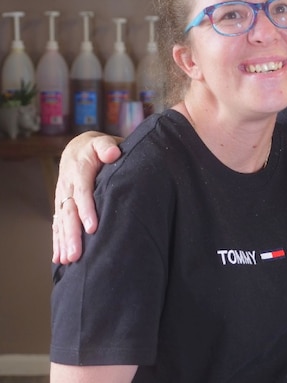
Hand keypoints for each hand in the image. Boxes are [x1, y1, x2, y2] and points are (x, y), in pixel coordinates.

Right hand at [52, 132, 122, 263]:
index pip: (82, 193)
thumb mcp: (102, 142)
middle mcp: (67, 188)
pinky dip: (58, 242)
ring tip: (69, 260)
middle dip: (73, 235)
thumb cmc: (96, 148)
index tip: (92, 228)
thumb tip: (113, 153)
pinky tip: (59, 258)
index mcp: (78, 172)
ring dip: (64, 242)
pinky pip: (58, 226)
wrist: (78, 149)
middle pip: (69, 213)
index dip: (87, 210)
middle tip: (77, 254)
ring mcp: (63, 198)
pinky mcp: (62, 207)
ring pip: (62, 223)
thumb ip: (107, 147)